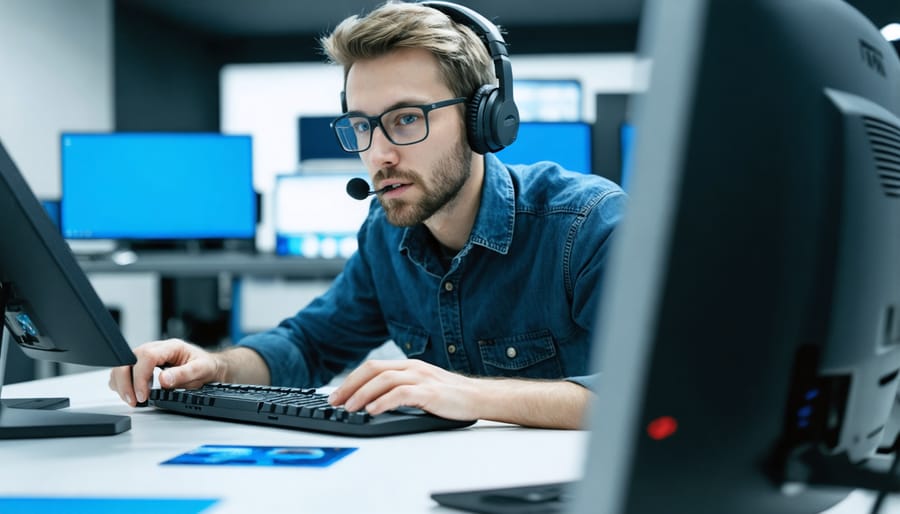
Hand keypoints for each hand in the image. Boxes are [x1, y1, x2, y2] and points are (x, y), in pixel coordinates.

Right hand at [108, 338, 221, 406]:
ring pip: (122, 366)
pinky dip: (121, 384)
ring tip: (133, 400)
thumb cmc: (205, 367)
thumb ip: (183, 374)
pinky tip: (131, 394)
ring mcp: (146, 355)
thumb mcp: (201, 370)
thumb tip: (164, 380)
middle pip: (128, 360)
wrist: (208, 366)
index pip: (147, 356)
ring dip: (122, 384)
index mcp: (171, 347)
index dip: (141, 377)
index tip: (144, 395)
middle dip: (126, 383)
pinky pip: (123, 372)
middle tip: (134, 401)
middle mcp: (156, 348)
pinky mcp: (142, 364)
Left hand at [328, 359, 479, 420]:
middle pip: (373, 370)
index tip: (336, 395)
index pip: (372, 367)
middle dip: (350, 385)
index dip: (351, 380)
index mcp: (409, 366)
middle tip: (335, 402)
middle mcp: (413, 368)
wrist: (479, 397)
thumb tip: (371, 402)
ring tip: (350, 408)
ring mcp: (422, 378)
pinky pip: (401, 393)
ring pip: (384, 380)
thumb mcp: (422, 387)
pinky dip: (384, 401)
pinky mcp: (430, 392)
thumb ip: (400, 389)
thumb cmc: (451, 396)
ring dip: (363, 394)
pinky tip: (372, 411)